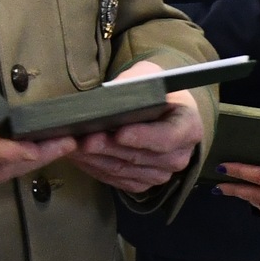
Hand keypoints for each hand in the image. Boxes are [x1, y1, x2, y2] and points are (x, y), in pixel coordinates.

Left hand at [70, 60, 207, 193]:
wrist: (162, 110)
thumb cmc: (156, 91)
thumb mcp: (149, 78)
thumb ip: (133, 86)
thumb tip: (108, 98)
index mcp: (188, 127)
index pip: (166, 137)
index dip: (142, 137)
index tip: (119, 133)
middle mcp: (179, 156)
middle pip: (139, 157)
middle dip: (107, 148)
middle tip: (82, 138)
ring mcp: (162, 173)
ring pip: (123, 170)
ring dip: (94, 159)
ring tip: (70, 145)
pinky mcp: (143, 183)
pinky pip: (115, 180)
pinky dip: (94, 168)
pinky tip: (77, 156)